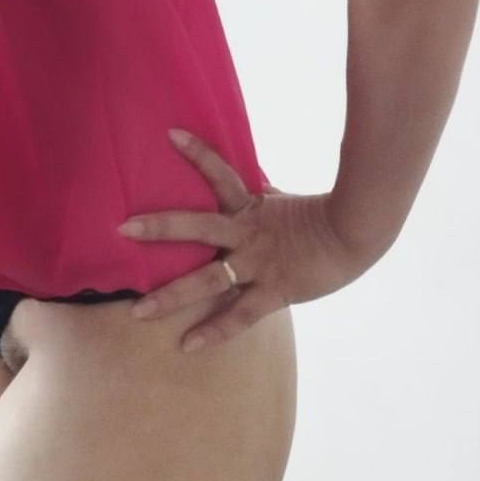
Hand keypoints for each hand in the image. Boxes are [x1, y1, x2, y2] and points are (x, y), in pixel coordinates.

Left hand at [116, 127, 379, 351]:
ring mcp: (259, 264)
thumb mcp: (285, 200)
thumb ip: (262, 192)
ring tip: (137, 312)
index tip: (170, 135)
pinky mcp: (275, 292)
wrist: (358, 235)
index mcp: (252, 208)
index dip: (197, 154)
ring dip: (171, 296)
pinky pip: (238, 316)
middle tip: (121, 229)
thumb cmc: (322, 217)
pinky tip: (187, 345)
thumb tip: (251, 174)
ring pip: (208, 279)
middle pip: (197, 226)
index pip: (220, 174)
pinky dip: (213, 332)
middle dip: (159, 228)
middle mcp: (248, 234)